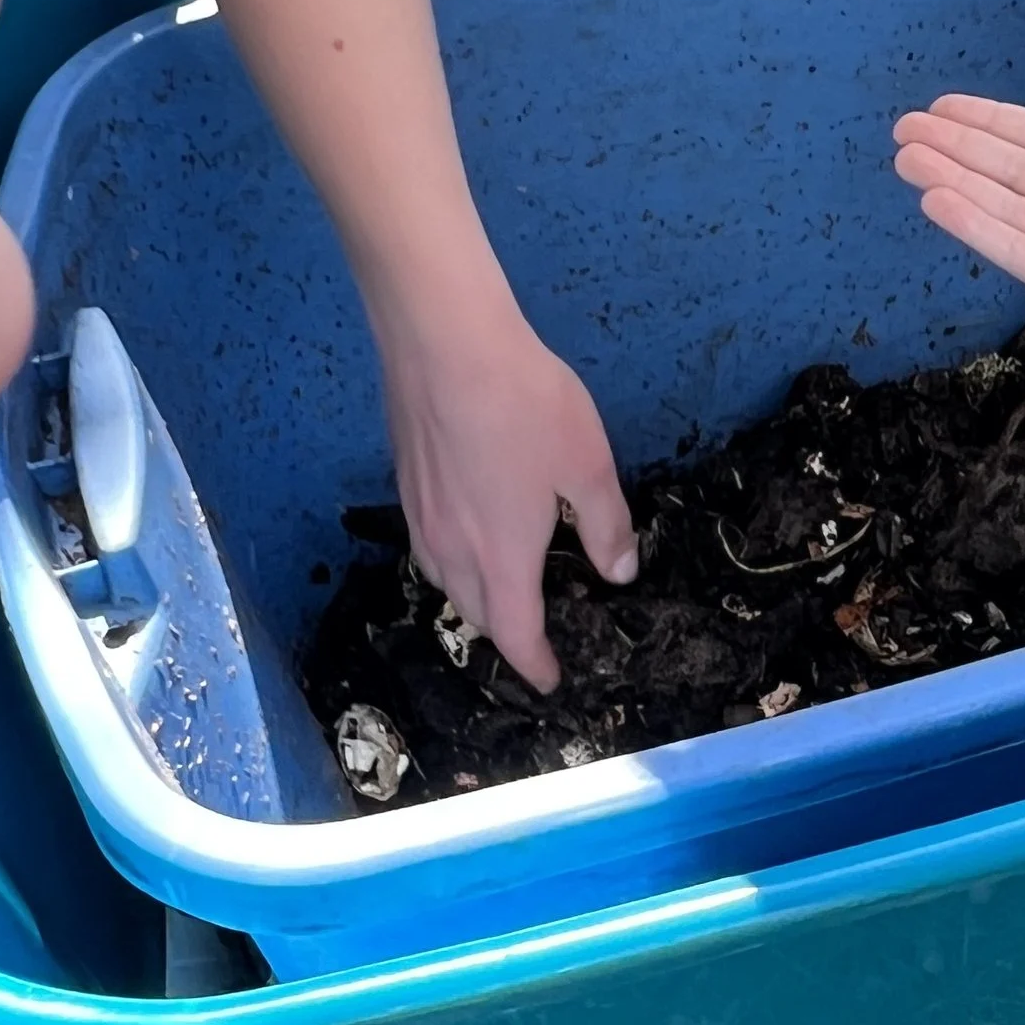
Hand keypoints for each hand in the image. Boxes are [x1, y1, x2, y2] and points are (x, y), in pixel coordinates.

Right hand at [380, 299, 637, 691]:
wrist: (446, 345)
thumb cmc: (526, 406)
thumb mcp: (589, 466)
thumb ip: (606, 525)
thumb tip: (619, 572)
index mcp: (502, 557)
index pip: (515, 632)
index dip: (534, 662)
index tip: (550, 679)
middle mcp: (452, 549)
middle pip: (475, 613)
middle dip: (504, 632)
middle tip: (532, 633)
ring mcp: (420, 517)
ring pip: (445, 581)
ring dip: (474, 597)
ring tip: (501, 590)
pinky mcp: (405, 485)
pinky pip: (428, 546)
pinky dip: (452, 560)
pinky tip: (468, 534)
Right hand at [894, 8, 1024, 363]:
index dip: (991, 121)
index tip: (945, 106)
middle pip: (1008, 166)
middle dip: (956, 146)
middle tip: (905, 129)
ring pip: (999, 201)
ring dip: (951, 177)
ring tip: (904, 156)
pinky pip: (1011, 245)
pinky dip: (972, 223)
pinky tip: (933, 198)